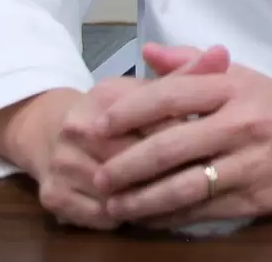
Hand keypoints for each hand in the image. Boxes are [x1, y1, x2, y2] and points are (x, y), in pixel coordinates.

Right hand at [17, 43, 230, 229]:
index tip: (214, 147)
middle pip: (141, 160)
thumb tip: (222, 53)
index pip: (161, 121)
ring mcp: (63, 164)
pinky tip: (147, 211)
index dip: (191, 137)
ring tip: (181, 197)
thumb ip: (187, 74)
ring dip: (152, 200)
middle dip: (174, 172)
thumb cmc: (113, 111)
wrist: (49, 131)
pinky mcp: (53, 196)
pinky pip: (102, 216)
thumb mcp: (147, 88)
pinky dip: (127, 217)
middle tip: (204, 179)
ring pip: (122, 193)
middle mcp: (79, 128)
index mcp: (106, 96)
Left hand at [89, 46, 271, 226]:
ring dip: (142, 199)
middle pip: (171, 146)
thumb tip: (148, 51)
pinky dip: (171, 217)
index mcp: (233, 89)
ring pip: (185, 185)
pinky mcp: (257, 197)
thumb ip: (192, 64)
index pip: (171, 96)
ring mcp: (250, 163)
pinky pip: (204, 210)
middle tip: (96, 176)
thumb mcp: (243, 75)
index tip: (98, 126)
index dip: (129, 111)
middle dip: (126, 164)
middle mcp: (241, 124)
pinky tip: (149, 218)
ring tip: (114, 205)